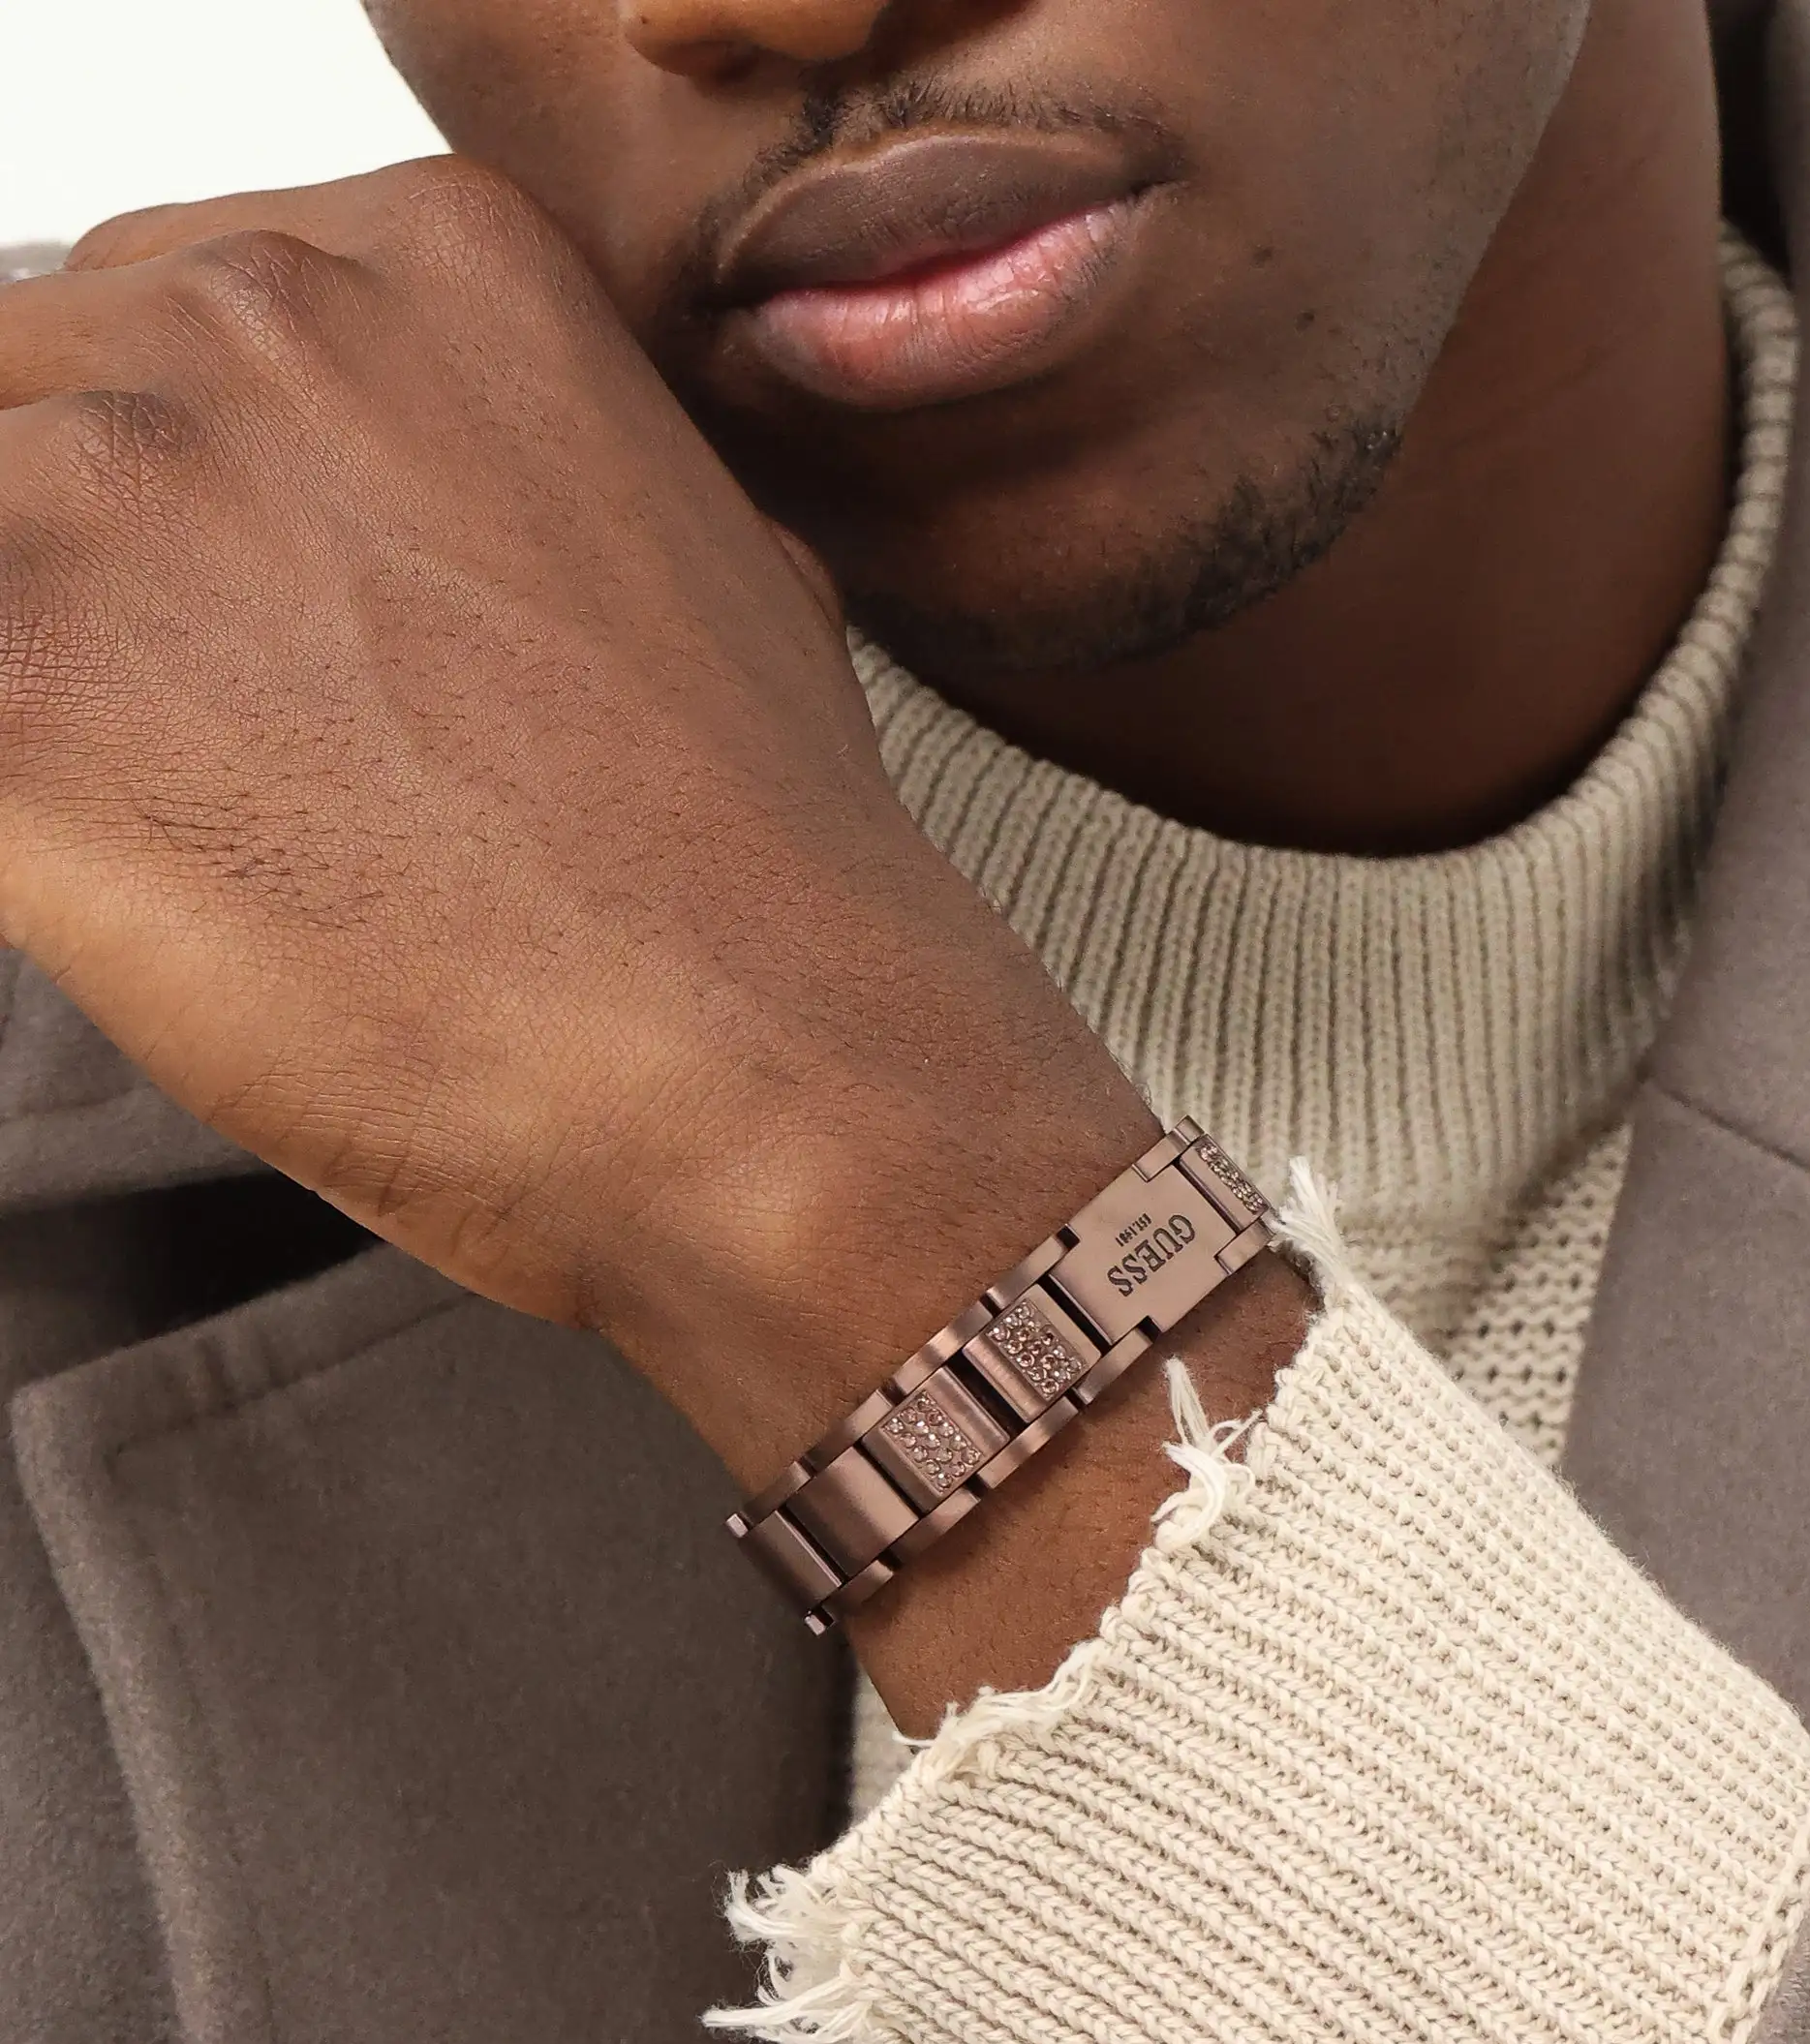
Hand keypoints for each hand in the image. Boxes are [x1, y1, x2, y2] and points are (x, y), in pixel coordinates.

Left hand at [0, 160, 1156, 1482]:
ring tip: (230, 852)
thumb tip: (395, 547)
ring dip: (62, 712)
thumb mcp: (692, 566)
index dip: (178, 509)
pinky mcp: (14, 688)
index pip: (147, 321)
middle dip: (95, 585)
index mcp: (430, 259)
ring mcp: (121, 490)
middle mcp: (262, 320)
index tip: (235, 635)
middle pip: (24, 406)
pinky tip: (169, 905)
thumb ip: (497, 478)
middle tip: (227, 756)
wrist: (780, 1066)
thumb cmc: (751, 872)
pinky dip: (33, 834)